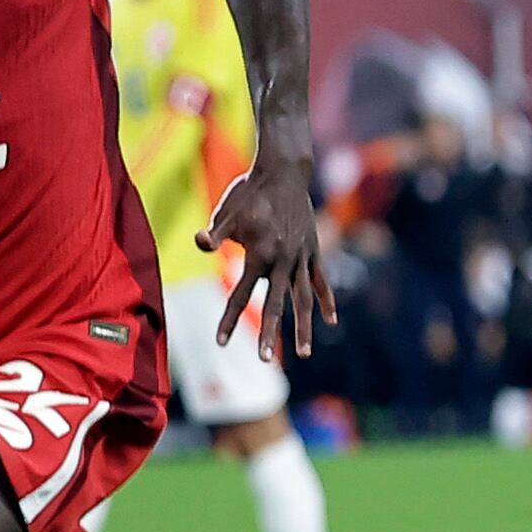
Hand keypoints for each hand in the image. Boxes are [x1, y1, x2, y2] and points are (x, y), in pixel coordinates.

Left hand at [206, 162, 338, 360]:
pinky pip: (321, 281)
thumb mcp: (226, 212)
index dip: (229, 320)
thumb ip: (214, 233)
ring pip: (304, 299)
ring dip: (304, 327)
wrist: (284, 171)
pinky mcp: (314, 250)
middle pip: (276, 305)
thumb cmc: (250, 191)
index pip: (241, 295)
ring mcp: (302, 257)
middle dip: (271, 335)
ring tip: (305, 354)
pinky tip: (331, 321)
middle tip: (265, 360)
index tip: (221, 343)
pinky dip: (326, 300)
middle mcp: (283, 261)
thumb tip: (199, 243)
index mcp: (260, 254)